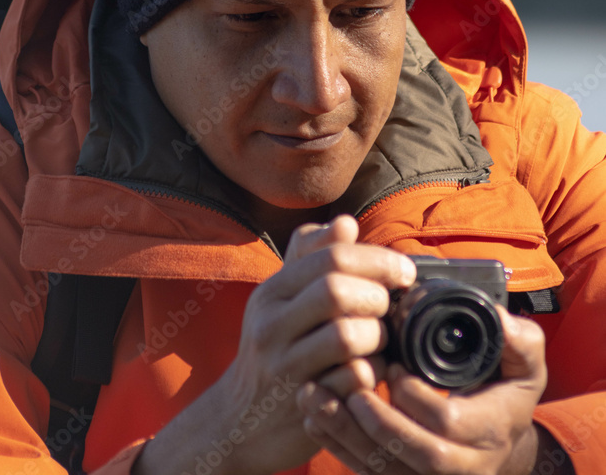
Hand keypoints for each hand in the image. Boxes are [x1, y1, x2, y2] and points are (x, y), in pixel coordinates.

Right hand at [212, 214, 416, 474]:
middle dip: (377, 295)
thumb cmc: (274, 347)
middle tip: (390, 306)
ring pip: (348, 337)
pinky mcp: (305, 406)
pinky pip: (354, 381)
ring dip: (378, 336)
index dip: (377, 260)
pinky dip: (374, 372)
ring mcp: (285, 368)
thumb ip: (313, 256)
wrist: (239, 421)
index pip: (330, 257)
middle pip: (337, 290)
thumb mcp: (282, 298)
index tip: (404, 272)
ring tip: (379, 339)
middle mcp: (271, 325)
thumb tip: (346, 223)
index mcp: (272, 291)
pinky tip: (371, 371)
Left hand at [297, 306, 550, 474]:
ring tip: (314, 398)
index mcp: (491, 431)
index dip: (418, 399)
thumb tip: (502, 319)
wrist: (498, 436)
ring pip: (385, 470)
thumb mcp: (524, 363)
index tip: (393, 367)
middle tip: (349, 389)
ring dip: (346, 435)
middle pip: (417, 455)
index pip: (451, 426)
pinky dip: (338, 447)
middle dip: (379, 424)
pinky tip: (314, 417)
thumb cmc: (505, 388)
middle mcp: (465, 465)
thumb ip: (520, 340)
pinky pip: (368, 473)